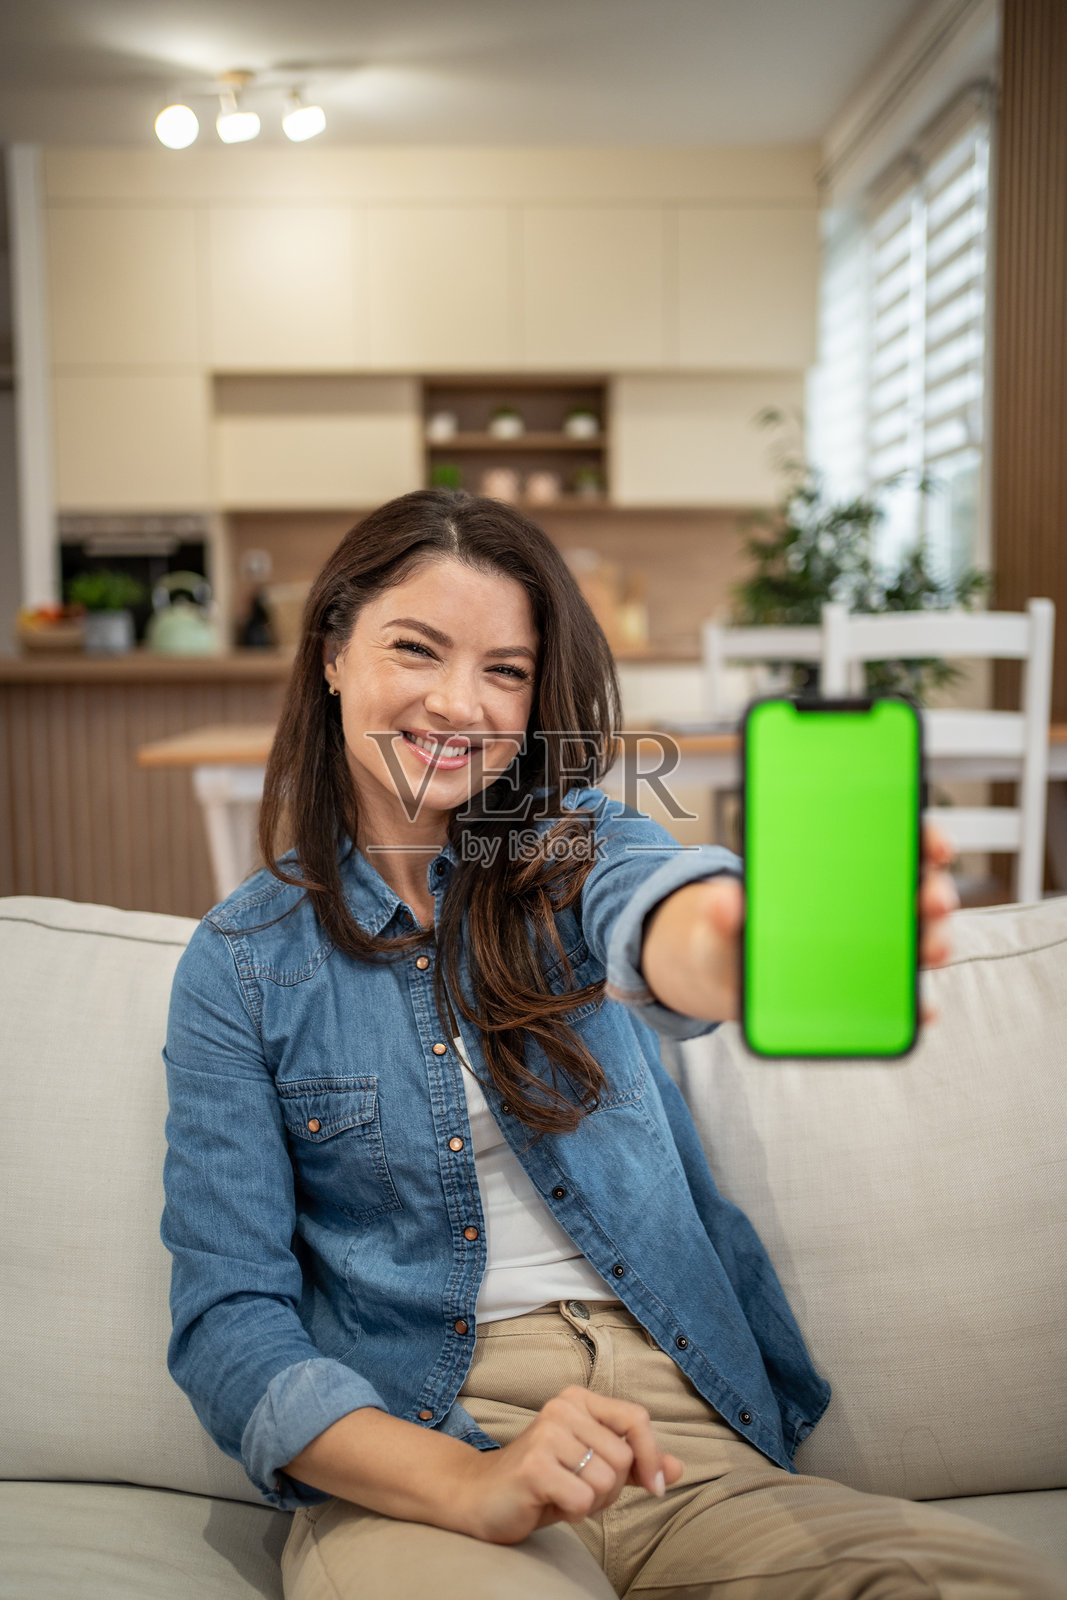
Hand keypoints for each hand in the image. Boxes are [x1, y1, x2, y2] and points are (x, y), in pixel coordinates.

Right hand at [453, 1385, 684, 1545]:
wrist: (480, 1497)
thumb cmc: (542, 1482)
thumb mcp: (592, 1468)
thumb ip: (634, 1464)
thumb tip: (678, 1468)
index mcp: (578, 1400)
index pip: (637, 1419)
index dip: (652, 1457)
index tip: (655, 1487)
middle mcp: (562, 1407)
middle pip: (624, 1458)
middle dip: (611, 1488)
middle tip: (580, 1489)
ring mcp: (546, 1433)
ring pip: (606, 1481)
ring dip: (592, 1502)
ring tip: (563, 1494)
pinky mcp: (534, 1466)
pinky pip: (583, 1499)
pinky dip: (574, 1512)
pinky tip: (550, 1503)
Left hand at [642, 821, 959, 1025]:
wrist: (722, 972)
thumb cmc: (733, 929)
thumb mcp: (721, 918)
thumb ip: (722, 912)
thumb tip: (722, 901)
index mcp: (842, 871)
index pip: (898, 844)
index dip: (925, 839)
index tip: (933, 844)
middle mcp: (869, 907)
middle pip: (919, 892)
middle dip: (936, 893)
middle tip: (932, 899)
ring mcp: (873, 951)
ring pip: (920, 942)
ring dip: (935, 943)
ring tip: (930, 951)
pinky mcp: (868, 991)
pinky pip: (903, 998)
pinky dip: (917, 1005)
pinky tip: (922, 1008)